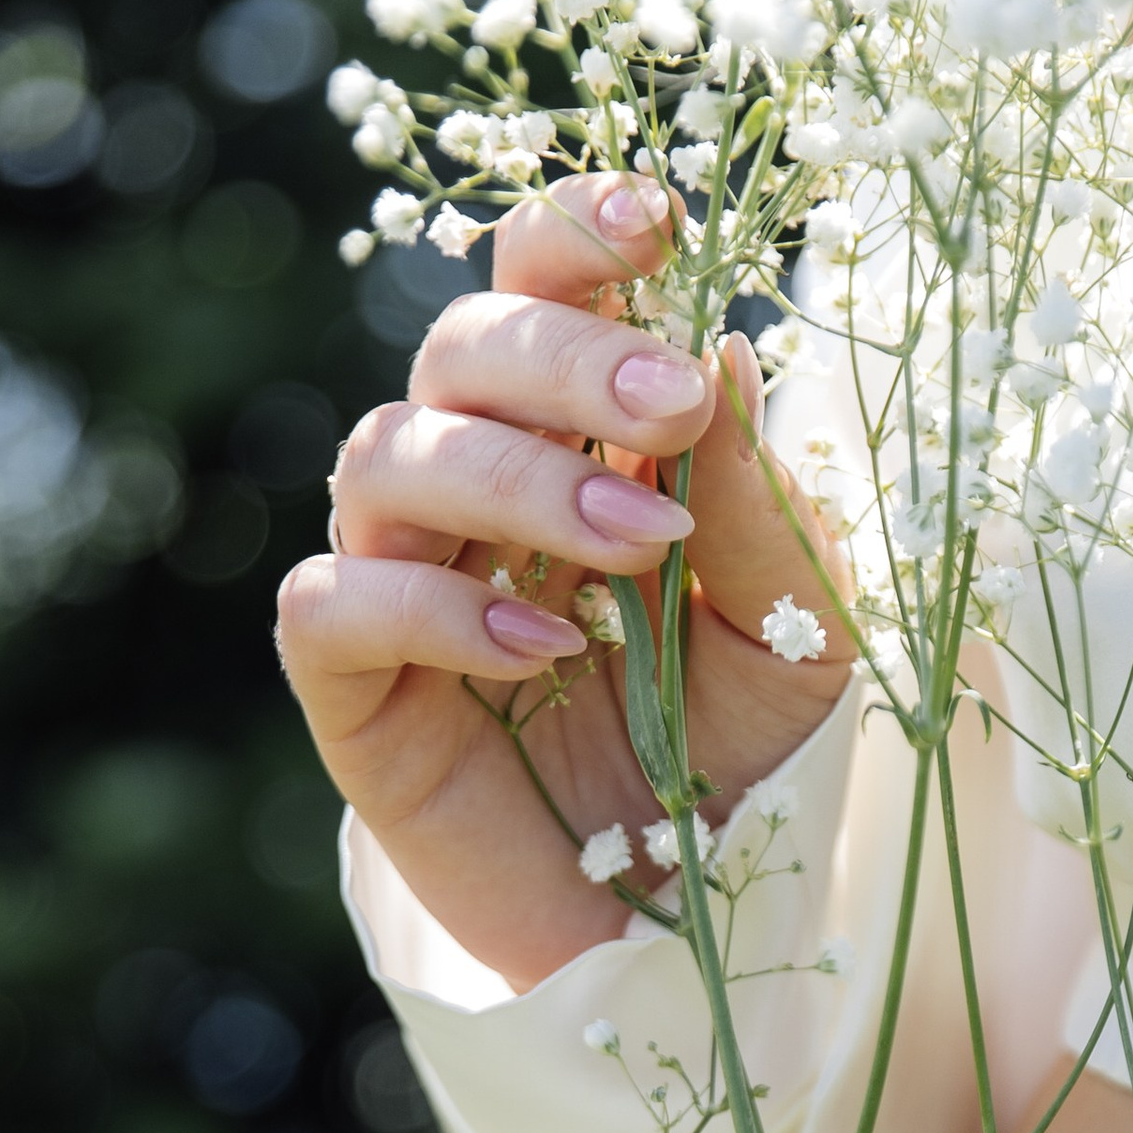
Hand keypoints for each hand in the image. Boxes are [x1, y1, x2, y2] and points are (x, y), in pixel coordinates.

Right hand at [279, 173, 858, 990]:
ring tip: (633, 549)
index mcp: (575, 432)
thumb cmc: (733, 748)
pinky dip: (432, 607)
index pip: (537, 286)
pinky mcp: (350, 686)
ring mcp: (399, 574)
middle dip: (562, 358)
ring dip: (515, 481)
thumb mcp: (798, 634)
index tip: (654, 218)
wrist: (680, 914)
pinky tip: (541, 649)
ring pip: (384, 453)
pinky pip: (334, 602)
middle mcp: (472, 480)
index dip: (573, 233)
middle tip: (668, 405)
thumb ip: (762, 514)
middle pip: (456, 348)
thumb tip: (727, 357)